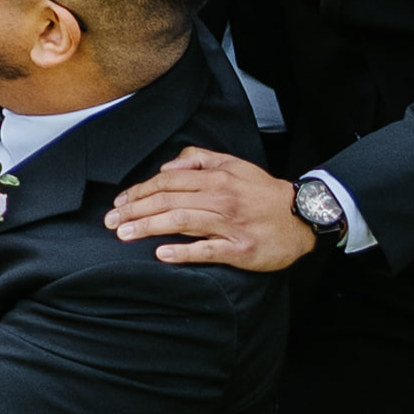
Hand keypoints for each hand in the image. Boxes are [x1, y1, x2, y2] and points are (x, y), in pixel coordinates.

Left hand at [107, 147, 316, 270]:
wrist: (303, 217)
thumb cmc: (264, 193)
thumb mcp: (235, 164)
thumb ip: (200, 158)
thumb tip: (168, 165)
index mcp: (216, 178)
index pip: (168, 181)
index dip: (140, 191)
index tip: (119, 201)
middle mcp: (220, 199)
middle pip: (168, 201)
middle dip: (135, 210)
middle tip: (110, 221)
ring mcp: (229, 225)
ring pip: (182, 222)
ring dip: (149, 227)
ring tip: (124, 234)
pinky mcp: (239, 249)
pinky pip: (207, 250)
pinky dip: (183, 252)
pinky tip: (162, 254)